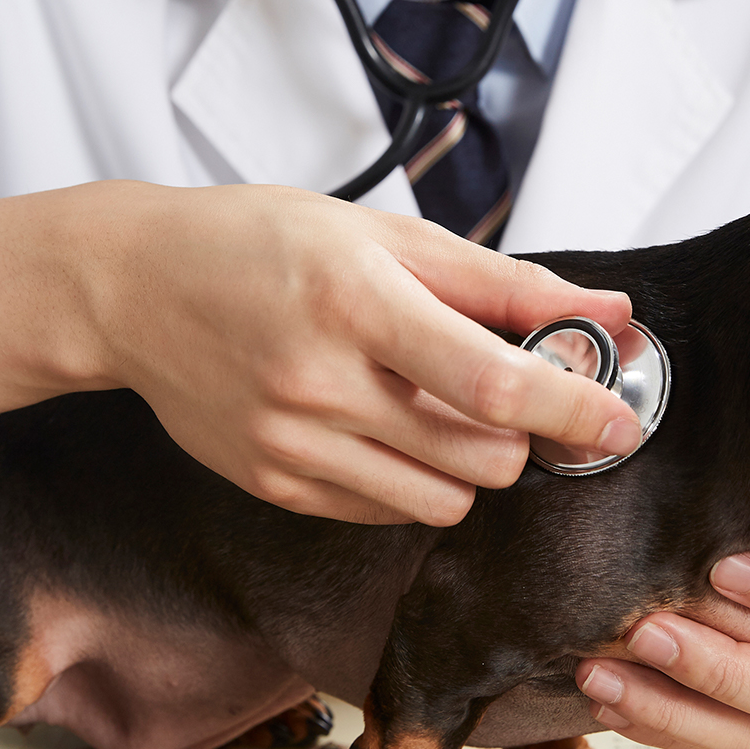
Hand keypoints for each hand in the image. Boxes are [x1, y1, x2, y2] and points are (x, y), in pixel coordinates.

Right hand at [0, 181, 640, 524]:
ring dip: (471, 464)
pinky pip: (387, 513)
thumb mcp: (385, 234)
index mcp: (356, 303)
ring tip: (436, 406)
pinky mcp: (275, 485)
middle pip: (484, 457)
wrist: (131, 287)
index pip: (494, 386)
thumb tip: (607, 315)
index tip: (619, 421)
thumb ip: (503, 283)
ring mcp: (292, 445)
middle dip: (522, 434)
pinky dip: (412, 480)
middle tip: (507, 389)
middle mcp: (321, 383)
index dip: (574, 411)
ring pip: (445, 500)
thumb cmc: (258, 243)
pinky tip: (381, 426)